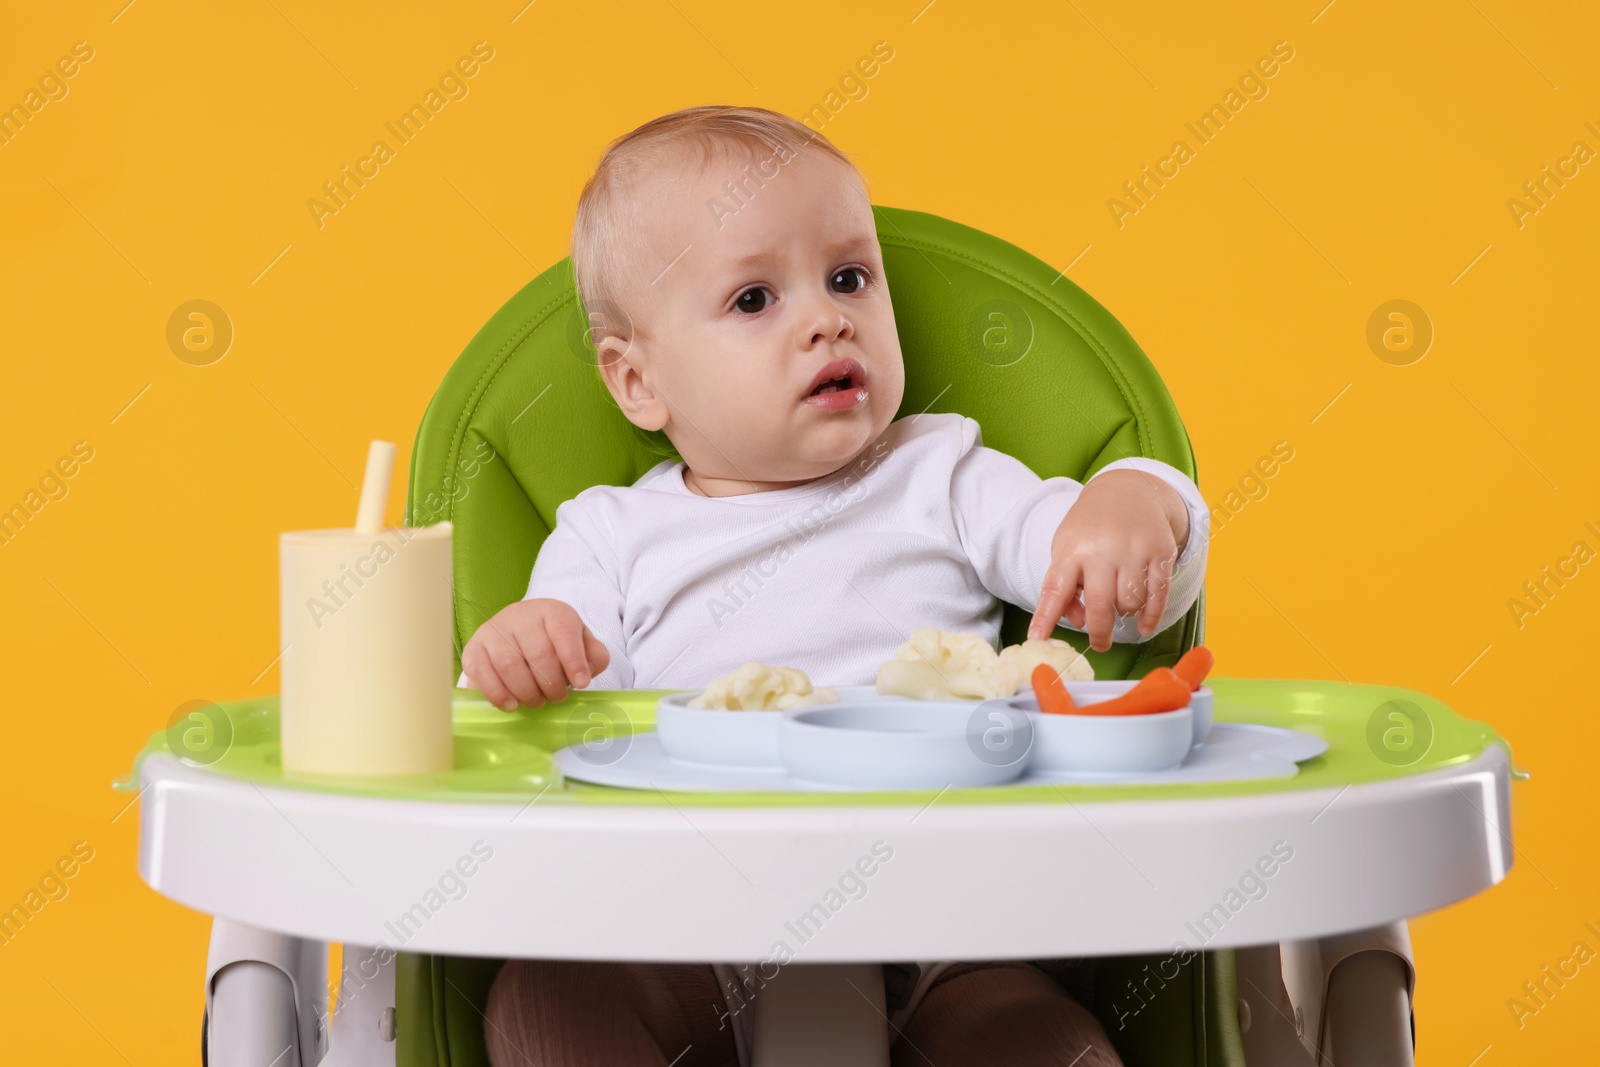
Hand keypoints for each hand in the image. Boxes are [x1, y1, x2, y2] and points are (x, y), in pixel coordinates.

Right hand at [460, 598, 610, 710]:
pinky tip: (512, 705)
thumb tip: (585, 673)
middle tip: (557, 698)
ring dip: (527, 692)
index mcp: (552, 611)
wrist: (518, 632)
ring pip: (510, 665)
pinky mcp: (474, 649)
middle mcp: (521, 616)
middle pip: (538, 653)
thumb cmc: (554, 642)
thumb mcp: (581, 643)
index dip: (573, 660)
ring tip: (537, 701)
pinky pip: (482, 673)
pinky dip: (498, 694)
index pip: (564, 631)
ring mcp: (494, 631)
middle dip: (552, 684)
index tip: (581, 684)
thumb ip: (594, 656)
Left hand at [1028, 469, 1188, 651]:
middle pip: (1100, 606)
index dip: (1045, 617)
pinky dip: (1151, 617)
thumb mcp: (1067, 549)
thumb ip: (1066, 586)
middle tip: (1100, 644)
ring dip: (1124, 615)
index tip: (1037, 638)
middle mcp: (1102, 551)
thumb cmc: (1090, 529)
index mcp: (1072, 550)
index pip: (1055, 590)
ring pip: (1130, 604)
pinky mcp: (1161, 552)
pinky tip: (1144, 626)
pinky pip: (1158, 596)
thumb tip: (1079, 622)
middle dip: (1099, 633)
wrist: (1128, 492)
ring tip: (1119, 607)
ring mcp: (1134, 551)